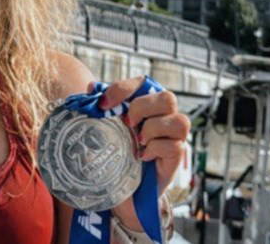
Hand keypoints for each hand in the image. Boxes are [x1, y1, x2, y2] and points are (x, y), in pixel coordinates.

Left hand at [94, 77, 190, 230]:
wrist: (125, 187)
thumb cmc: (117, 149)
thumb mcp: (104, 127)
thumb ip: (99, 107)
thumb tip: (90, 87)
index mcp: (146, 101)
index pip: (142, 83)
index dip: (123, 89)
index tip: (103, 105)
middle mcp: (164, 115)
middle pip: (168, 98)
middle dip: (143, 108)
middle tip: (126, 123)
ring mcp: (174, 135)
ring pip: (179, 121)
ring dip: (153, 129)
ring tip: (137, 140)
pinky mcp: (177, 155)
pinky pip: (174, 146)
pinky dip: (155, 149)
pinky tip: (141, 156)